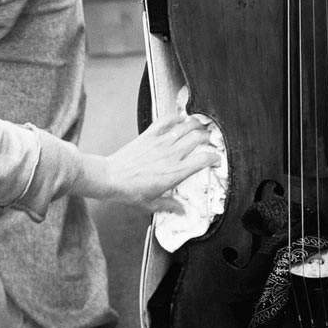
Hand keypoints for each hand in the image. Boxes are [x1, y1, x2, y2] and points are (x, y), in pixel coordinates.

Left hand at [74, 114, 221, 212]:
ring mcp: (160, 142)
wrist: (110, 178)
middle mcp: (171, 154)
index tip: (216, 159)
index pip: (203, 160)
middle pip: (198, 138)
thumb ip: (170, 205)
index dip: (214, 157)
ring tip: (201, 126)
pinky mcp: (149, 135)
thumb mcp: (152, 204)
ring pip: (185, 126)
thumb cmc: (130, 192)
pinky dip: (175, 116)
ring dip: (196, 124)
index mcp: (175, 172)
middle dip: (209, 137)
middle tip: (210, 140)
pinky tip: (180, 118)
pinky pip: (165, 120)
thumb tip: (182, 211)